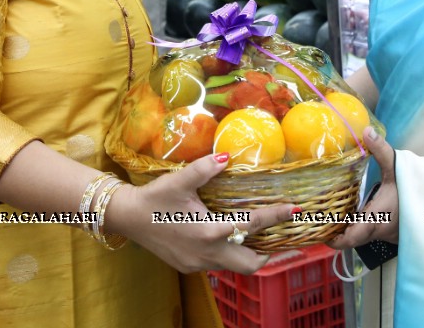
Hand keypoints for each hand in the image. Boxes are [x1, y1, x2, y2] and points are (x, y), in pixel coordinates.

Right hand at [105, 153, 295, 274]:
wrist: (127, 218)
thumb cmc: (154, 198)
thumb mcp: (180, 180)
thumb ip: (205, 168)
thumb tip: (227, 156)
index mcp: (209, 231)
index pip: (253, 225)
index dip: (276, 216)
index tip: (295, 209)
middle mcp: (208, 253)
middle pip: (250, 264)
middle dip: (267, 253)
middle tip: (277, 235)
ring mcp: (198, 264)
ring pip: (233, 265)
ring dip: (246, 252)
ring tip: (254, 234)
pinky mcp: (189, 267)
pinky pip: (217, 264)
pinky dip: (228, 253)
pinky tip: (225, 236)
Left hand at [329, 128, 397, 248]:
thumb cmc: (416, 189)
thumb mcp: (398, 169)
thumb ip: (382, 151)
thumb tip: (366, 131)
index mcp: (375, 219)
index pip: (349, 239)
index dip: (332, 239)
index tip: (319, 230)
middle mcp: (377, 232)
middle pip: (349, 240)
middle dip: (334, 231)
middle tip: (318, 217)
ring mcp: (384, 235)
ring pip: (359, 237)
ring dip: (345, 229)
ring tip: (328, 213)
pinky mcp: (388, 233)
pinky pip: (368, 234)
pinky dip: (357, 226)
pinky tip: (349, 212)